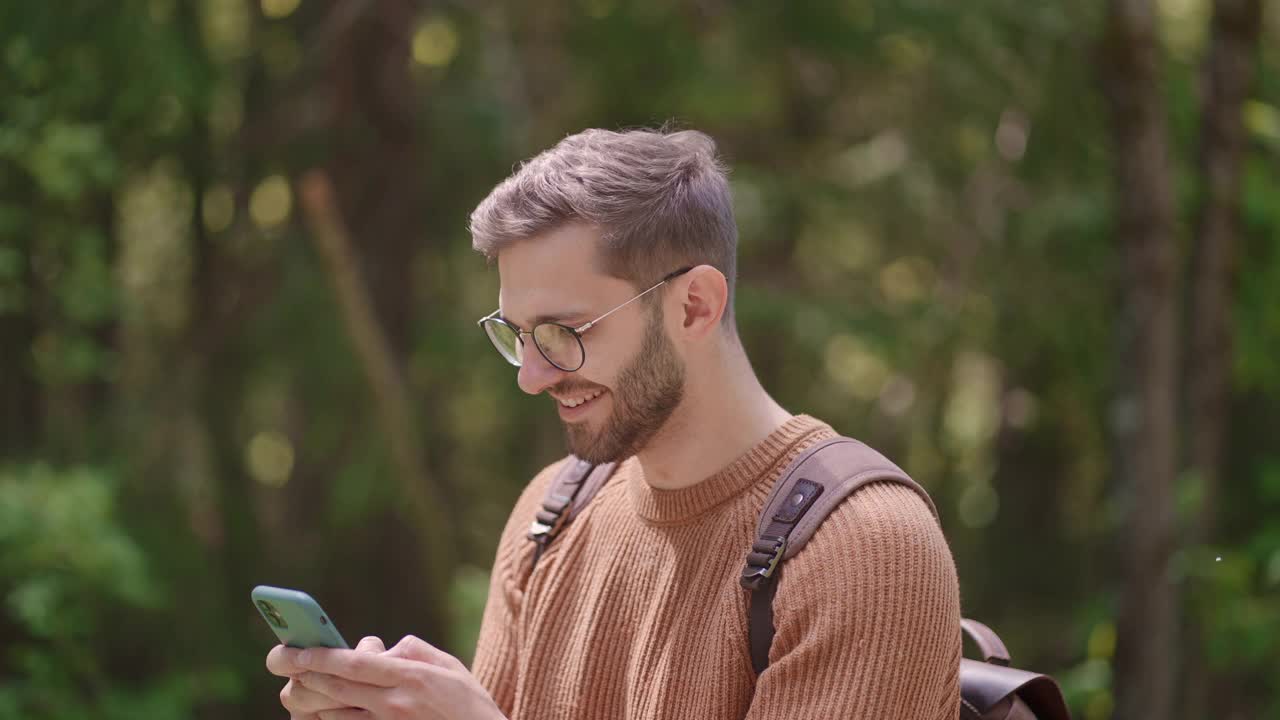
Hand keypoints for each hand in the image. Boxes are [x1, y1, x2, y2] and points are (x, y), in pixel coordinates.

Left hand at [276, 635, 506, 719]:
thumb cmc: (469, 704)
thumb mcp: (450, 666)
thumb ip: (412, 650)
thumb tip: (380, 648)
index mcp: (411, 678)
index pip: (355, 665)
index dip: (320, 657)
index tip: (295, 649)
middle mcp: (394, 705)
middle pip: (336, 690)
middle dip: (303, 674)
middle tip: (280, 662)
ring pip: (332, 715)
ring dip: (308, 700)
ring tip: (295, 687)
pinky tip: (316, 712)